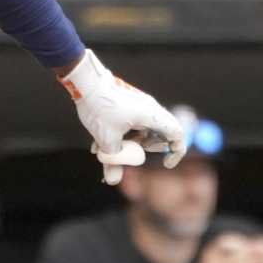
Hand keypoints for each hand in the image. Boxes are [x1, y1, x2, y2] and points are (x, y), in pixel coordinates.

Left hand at [59, 49, 185, 185]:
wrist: (85, 82)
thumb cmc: (99, 107)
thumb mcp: (106, 140)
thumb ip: (113, 162)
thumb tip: (112, 181)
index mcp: (152, 115)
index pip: (177, 134)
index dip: (177, 152)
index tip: (166, 164)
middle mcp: (150, 109)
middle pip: (160, 134)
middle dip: (146, 149)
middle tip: (132, 153)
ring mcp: (139, 105)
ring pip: (143, 130)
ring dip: (129, 143)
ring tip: (106, 150)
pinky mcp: (128, 104)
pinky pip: (132, 124)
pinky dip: (121, 136)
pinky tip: (98, 144)